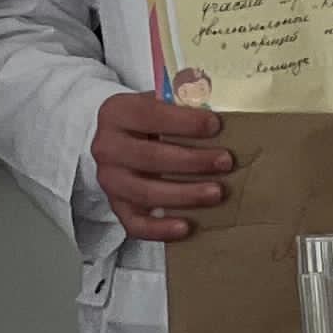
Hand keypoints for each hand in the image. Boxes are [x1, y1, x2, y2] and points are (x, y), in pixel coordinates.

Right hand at [91, 89, 229, 242]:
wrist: (118, 141)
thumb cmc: (148, 121)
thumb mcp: (157, 103)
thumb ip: (180, 104)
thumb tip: (221, 109)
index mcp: (116, 113)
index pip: (150, 115)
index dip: (184, 121)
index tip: (216, 125)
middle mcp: (107, 147)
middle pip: (150, 157)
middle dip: (192, 161)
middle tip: (226, 162)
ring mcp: (110, 180)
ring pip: (146, 192)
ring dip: (185, 194)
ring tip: (217, 193)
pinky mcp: (117, 206)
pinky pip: (135, 224)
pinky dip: (160, 229)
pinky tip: (186, 227)